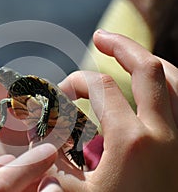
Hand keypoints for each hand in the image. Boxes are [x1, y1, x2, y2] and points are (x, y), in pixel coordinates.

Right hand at [50, 29, 177, 190]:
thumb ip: (53, 164)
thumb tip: (36, 140)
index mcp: (131, 139)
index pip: (100, 87)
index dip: (76, 81)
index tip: (63, 91)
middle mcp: (164, 131)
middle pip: (148, 67)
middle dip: (121, 46)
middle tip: (101, 37)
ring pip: (175, 79)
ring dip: (149, 60)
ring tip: (127, 54)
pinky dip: (166, 85)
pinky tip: (151, 87)